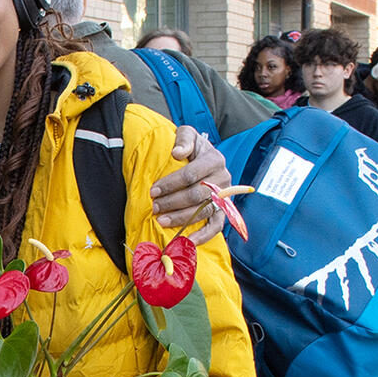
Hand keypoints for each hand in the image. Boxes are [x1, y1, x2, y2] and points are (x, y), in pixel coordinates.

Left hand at [150, 127, 232, 244]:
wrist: (204, 157)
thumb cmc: (192, 147)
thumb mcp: (187, 134)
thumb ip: (183, 139)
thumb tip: (177, 153)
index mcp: (215, 159)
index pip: (191, 175)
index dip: (170, 184)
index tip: (153, 190)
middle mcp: (223, 179)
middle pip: (195, 195)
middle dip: (172, 202)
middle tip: (154, 207)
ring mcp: (224, 197)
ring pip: (203, 211)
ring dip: (181, 218)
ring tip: (162, 221)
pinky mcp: (223, 211)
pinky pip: (216, 226)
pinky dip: (203, 235)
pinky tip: (188, 241)